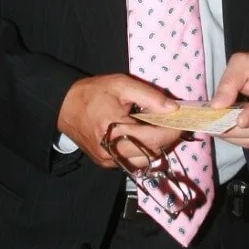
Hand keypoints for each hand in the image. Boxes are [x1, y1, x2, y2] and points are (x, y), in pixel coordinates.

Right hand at [57, 75, 184, 168]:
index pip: (153, 138)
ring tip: (158, 128)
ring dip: (156, 146)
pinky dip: (143, 150)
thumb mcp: (122, 85)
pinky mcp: (106, 164)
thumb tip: (173, 109)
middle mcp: (110, 151)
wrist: (64, 106)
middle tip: (174, 124)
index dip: (171, 132)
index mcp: (113, 129)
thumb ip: (150, 96)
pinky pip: (133, 161)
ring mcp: (108, 160)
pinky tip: (143, 134)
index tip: (183, 123)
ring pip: (144, 161)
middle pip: (151, 152)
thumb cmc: (93, 92)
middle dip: (167, 139)